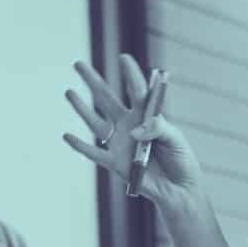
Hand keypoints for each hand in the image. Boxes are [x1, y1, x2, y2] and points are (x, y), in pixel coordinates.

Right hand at [61, 53, 202, 205]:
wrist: (179, 189)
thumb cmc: (181, 160)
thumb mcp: (176, 140)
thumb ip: (158, 129)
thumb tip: (133, 131)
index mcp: (147, 115)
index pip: (137, 90)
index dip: (130, 74)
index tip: (124, 57)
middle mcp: (129, 124)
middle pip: (106, 99)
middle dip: (92, 81)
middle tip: (77, 64)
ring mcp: (119, 143)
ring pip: (95, 122)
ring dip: (81, 108)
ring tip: (68, 92)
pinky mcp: (115, 163)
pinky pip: (94, 153)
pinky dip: (80, 146)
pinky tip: (66, 136)